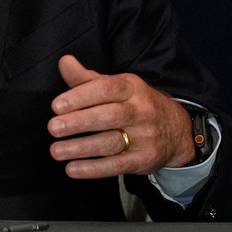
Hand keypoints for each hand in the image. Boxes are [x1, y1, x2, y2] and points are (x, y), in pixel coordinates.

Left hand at [47, 54, 193, 178]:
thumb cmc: (136, 104)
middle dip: (78, 122)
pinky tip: (72, 169)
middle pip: (108, 116)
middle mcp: (140, 110)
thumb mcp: (117, 86)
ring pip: (111, 142)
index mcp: (131, 88)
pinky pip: (117, 166)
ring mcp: (145, 136)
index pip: (105, 89)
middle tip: (53, 128)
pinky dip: (93, 169)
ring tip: (56, 151)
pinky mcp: (145, 159)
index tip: (56, 106)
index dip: (80, 96)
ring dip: (81, 148)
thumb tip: (64, 62)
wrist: (177, 130)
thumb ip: (87, 78)